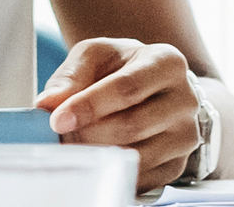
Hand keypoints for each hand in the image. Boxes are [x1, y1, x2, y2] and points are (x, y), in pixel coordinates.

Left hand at [34, 37, 203, 188]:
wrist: (152, 86)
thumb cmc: (123, 67)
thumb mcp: (96, 55)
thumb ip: (71, 75)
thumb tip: (48, 103)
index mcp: (167, 63)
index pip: (127, 88)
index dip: (89, 106)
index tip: (58, 119)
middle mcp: (184, 100)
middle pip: (131, 125)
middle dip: (87, 134)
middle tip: (58, 135)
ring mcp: (184, 135)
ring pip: (135, 155)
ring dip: (95, 154)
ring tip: (72, 145)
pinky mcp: (177, 164)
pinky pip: (140, 178)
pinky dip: (110, 172)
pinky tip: (95, 159)